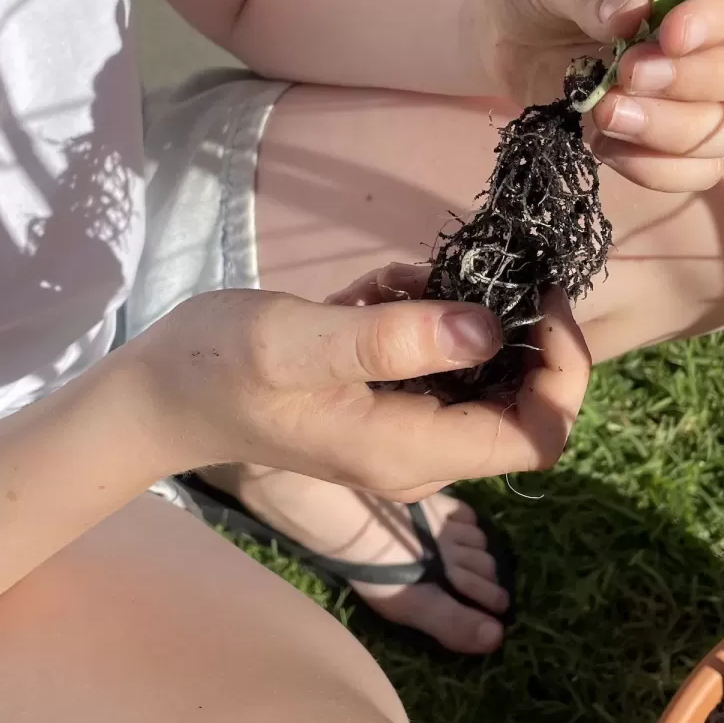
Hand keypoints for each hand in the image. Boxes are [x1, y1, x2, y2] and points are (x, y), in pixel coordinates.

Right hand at [137, 268, 589, 500]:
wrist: (160, 393)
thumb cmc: (219, 366)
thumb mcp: (300, 341)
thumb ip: (393, 338)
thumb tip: (488, 330)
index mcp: (413, 450)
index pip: (540, 433)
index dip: (563, 370)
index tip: (541, 299)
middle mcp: (421, 454)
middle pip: (524, 404)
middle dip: (521, 331)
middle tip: (485, 268)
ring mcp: (404, 432)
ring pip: (483, 374)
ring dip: (463, 315)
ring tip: (397, 282)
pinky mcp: (386, 404)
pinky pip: (440, 360)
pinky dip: (425, 314)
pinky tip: (371, 291)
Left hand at [486, 0, 723, 191]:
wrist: (505, 27)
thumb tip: (632, 14)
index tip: (670, 34)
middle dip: (706, 78)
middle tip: (628, 75)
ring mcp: (715, 85)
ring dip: (680, 131)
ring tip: (604, 114)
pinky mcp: (684, 138)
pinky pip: (702, 171)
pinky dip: (654, 168)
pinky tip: (599, 142)